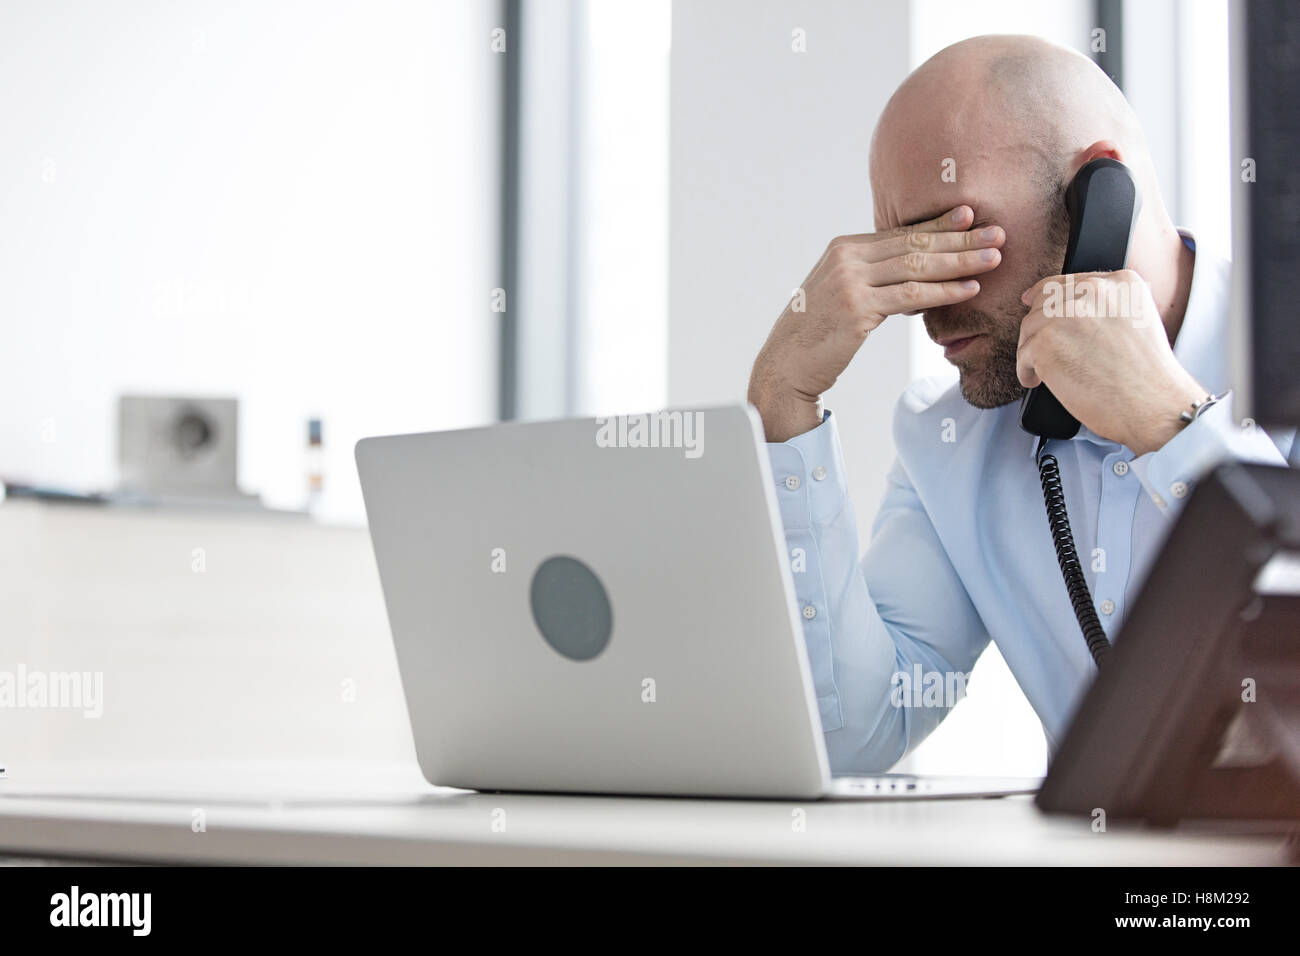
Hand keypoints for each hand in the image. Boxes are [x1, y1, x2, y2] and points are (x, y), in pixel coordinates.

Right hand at [748, 206, 1004, 440]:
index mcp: (844, 248)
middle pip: (914, 244)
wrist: (787, 364)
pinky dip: (944, 291)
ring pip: (918, 267)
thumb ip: (874, 278)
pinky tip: (969, 289)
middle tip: (997, 233)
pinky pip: (911, 296)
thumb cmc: (818, 333)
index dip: (939, 224)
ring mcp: (850, 282)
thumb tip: (916, 277)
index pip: (901, 233)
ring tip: (994, 258)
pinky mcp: (857, 309)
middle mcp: (847, 258)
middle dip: (960, 238)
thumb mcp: (843, 294)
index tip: (971, 216)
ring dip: (960, 262)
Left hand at [1017, 270, 1204, 454]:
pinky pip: (1023, 353)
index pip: (1069, 281)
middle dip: (1040, 326)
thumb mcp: (1138, 321)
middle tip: (1043, 348)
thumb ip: (1106, 306)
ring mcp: (1068, 313)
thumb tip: (1065, 306)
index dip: (1047, 295)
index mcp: (1121, 282)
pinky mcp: (1047, 340)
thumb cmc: (1147, 376)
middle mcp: (1094, 290)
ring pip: (1031, 327)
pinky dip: (1027, 371)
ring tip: (1048, 370)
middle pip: (1045, 301)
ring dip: (1034, 351)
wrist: (1153, 405)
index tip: (1031, 300)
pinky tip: (1041, 380)